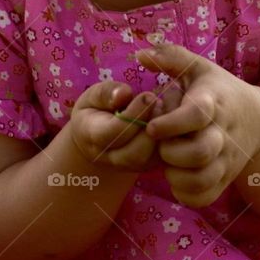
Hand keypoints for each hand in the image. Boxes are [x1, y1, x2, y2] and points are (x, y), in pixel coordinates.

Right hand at [69, 78, 183, 172]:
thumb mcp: (93, 96)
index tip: (148, 96)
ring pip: (150, 157)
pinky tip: (167, 120)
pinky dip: (168, 139)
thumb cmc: (96, 111)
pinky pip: (161, 157)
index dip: (134, 114)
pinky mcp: (148, 166)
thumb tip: (125, 93)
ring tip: (163, 109)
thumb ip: (106, 93)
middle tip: (159, 103)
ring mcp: (130, 166)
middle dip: (150, 126)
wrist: (97, 138)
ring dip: (161, 133)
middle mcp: (111, 158)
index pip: (115, 132)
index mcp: (92, 137)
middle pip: (136, 152)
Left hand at [134, 42, 259, 207]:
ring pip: (201, 179)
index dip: (171, 123)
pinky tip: (177, 176)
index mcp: (214, 103)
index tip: (152, 126)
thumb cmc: (217, 91)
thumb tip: (141, 54)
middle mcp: (223, 134)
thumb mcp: (200, 68)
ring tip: (168, 161)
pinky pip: (203, 197)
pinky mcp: (225, 180)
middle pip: (200, 152)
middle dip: (171, 152)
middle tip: (161, 145)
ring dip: (176, 175)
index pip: (197, 114)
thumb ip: (171, 57)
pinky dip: (185, 193)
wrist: (257, 120)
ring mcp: (226, 160)